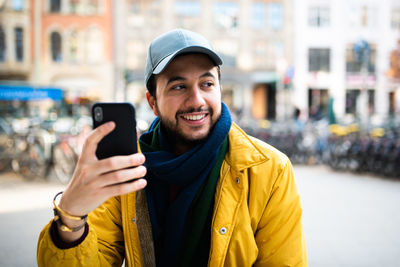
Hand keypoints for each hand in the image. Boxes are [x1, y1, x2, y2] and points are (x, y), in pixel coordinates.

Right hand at [57, 121, 146, 241]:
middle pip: (111, 162)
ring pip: (118, 176)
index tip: (113, 123)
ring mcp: (93, 183)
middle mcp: (87, 170)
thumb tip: (128, 150)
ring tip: (143, 170)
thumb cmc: (86, 179)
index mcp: (84, 159)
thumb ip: (101, 158)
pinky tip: (142, 182)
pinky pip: (119, 189)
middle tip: (142, 157)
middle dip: (129, 160)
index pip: (90, 141)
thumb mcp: (87, 167)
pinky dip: (133, 186)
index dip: (100, 131)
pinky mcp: (99, 194)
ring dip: (134, 173)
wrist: (71, 203)